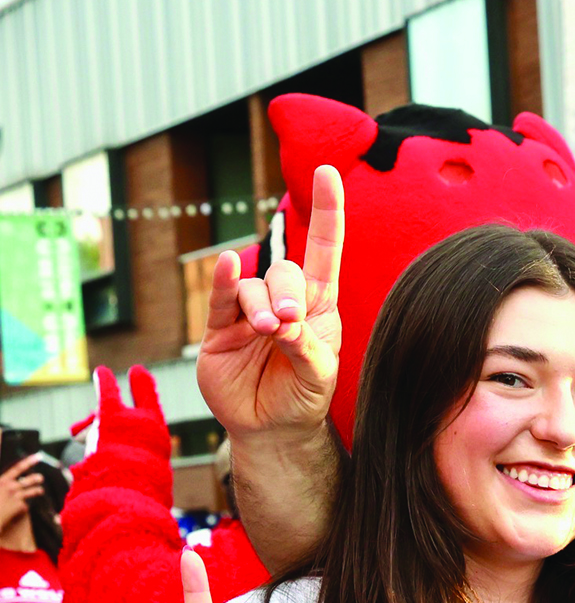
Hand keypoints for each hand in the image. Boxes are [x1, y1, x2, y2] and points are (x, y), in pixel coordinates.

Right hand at [0, 459, 45, 526]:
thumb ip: (3, 481)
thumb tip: (9, 479)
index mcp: (2, 480)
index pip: (17, 468)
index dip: (28, 462)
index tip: (38, 456)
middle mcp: (10, 487)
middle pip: (28, 480)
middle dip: (35, 478)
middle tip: (41, 477)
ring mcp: (16, 497)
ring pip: (32, 492)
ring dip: (37, 490)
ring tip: (40, 490)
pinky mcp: (20, 506)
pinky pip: (26, 504)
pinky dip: (24, 506)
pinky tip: (21, 508)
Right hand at [195, 166, 343, 442]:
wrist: (273, 430)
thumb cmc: (304, 397)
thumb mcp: (319, 374)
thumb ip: (307, 346)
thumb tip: (282, 321)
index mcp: (319, 305)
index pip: (323, 251)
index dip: (326, 212)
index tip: (327, 171)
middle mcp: (284, 301)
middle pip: (283, 272)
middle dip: (286, 292)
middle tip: (287, 322)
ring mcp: (249, 312)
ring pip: (251, 288)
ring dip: (259, 305)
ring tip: (268, 332)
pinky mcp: (220, 329)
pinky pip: (220, 298)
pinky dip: (223, 283)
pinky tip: (226, 268)